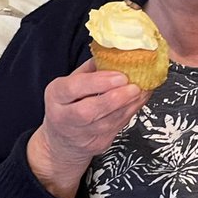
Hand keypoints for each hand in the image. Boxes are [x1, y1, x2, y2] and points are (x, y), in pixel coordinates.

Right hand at [27, 58, 148, 197]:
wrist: (62, 141)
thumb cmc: (68, 105)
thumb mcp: (70, 83)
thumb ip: (90, 69)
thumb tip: (115, 53)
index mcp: (56, 96)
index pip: (74, 88)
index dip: (97, 82)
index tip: (119, 76)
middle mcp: (64, 117)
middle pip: (88, 110)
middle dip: (114, 98)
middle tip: (133, 86)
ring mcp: (81, 134)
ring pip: (107, 122)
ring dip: (128, 105)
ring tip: (141, 90)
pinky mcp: (97, 144)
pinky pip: (117, 127)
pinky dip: (131, 112)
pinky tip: (139, 100)